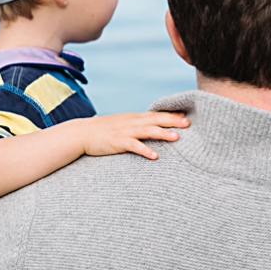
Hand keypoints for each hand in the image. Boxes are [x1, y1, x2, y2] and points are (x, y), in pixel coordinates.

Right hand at [57, 111, 188, 159]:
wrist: (82, 133)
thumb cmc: (104, 130)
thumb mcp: (124, 123)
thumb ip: (139, 123)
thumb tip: (155, 125)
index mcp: (135, 117)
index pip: (156, 113)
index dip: (172, 113)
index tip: (187, 114)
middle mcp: (132, 122)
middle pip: (156, 119)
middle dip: (173, 120)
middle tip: (188, 123)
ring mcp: (125, 131)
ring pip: (147, 131)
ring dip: (162, 133)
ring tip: (177, 137)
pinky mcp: (118, 142)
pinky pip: (134, 146)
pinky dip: (145, 150)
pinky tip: (155, 156)